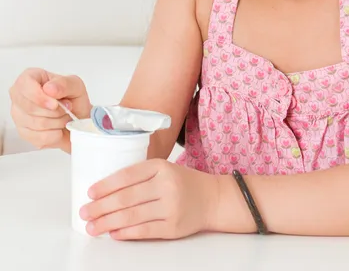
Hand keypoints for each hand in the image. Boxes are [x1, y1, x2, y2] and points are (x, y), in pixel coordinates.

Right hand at [9, 68, 90, 151]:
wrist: (77, 118)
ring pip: (35, 123)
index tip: (55, 104)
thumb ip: (64, 84)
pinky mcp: (23, 132)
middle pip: (29, 107)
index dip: (38, 96)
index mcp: (31, 78)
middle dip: (54, 111)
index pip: (24, 84)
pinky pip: (38, 137)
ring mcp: (19, 115)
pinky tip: (58, 128)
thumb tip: (49, 88)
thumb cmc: (73, 98)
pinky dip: (55, 134)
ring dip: (57, 122)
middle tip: (67, 108)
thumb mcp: (75, 85)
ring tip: (64, 117)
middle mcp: (19, 96)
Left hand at [80, 159, 218, 239]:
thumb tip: (105, 190)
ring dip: (107, 223)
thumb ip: (141, 175)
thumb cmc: (183, 183)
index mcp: (161, 166)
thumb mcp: (165, 169)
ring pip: (131, 216)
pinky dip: (125, 233)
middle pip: (126, 198)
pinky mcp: (173, 227)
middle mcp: (166, 185)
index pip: (128, 175)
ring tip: (92, 226)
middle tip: (84, 212)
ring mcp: (170, 207)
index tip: (90, 192)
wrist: (212, 198)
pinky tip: (113, 233)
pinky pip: (144, 231)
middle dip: (101, 207)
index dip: (106, 185)